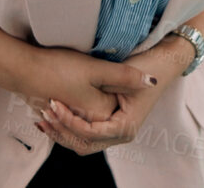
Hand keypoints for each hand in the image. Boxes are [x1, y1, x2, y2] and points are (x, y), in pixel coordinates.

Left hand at [35, 37, 190, 155]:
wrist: (161, 60)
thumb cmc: (146, 64)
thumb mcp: (122, 72)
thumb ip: (106, 88)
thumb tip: (82, 101)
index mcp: (126, 126)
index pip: (90, 133)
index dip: (70, 121)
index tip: (54, 104)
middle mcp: (121, 133)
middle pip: (84, 144)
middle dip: (62, 132)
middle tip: (43, 116)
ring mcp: (115, 131)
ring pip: (81, 143)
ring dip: (62, 133)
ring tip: (42, 119)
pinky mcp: (108, 124)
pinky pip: (84, 135)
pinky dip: (67, 129)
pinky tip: (51, 118)